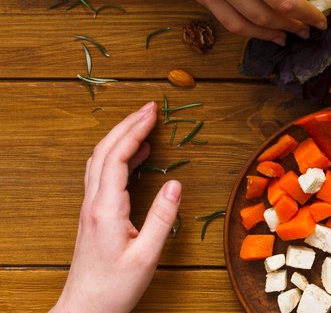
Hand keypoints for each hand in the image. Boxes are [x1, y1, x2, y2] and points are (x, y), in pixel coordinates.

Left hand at [52, 103, 181, 312]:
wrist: (84, 310)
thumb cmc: (114, 288)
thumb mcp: (146, 255)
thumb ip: (162, 217)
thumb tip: (176, 183)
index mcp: (106, 209)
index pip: (117, 157)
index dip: (135, 130)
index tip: (154, 112)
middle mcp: (93, 204)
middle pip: (103, 151)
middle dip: (126, 125)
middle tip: (150, 108)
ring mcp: (89, 209)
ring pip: (98, 161)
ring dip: (119, 137)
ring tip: (144, 124)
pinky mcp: (92, 216)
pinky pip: (101, 175)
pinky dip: (117, 156)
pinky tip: (136, 156)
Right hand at [136, 0, 326, 41]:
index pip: (284, 2)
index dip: (306, 15)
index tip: (320, 21)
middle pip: (265, 18)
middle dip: (289, 27)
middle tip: (305, 30)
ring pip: (240, 25)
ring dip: (264, 34)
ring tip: (281, 36)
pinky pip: (219, 16)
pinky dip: (240, 25)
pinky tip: (251, 21)